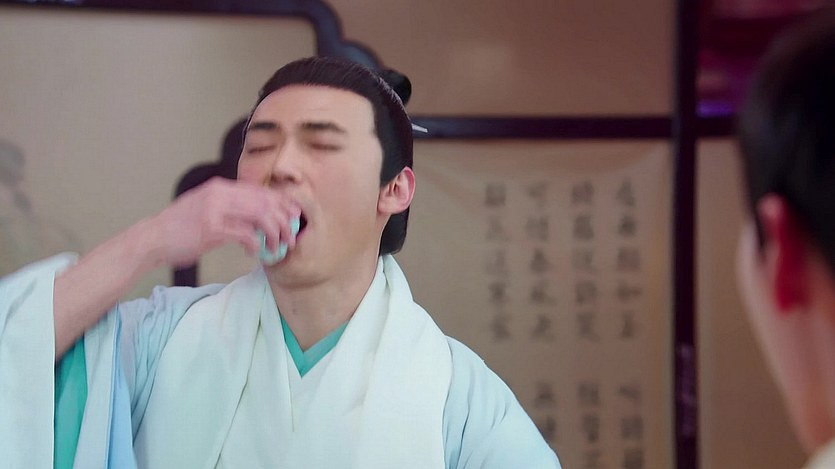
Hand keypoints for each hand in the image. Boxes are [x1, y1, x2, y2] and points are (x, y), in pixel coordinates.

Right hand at [146, 177, 299, 267]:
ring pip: (260, 216)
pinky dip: (256, 245)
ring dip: (274, 233)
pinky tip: (254, 253)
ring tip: (276, 247)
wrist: (151, 239)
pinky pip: (245, 235)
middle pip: (265, 201)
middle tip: (290, 237)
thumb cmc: (180, 228)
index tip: (294, 216)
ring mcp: (215, 210)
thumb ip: (229, 207)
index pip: (261, 191)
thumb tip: (258, 216)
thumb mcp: (206, 208)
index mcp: (220, 187)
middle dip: (283, 220)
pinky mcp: (211, 229)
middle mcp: (219, 194)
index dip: (282, 203)